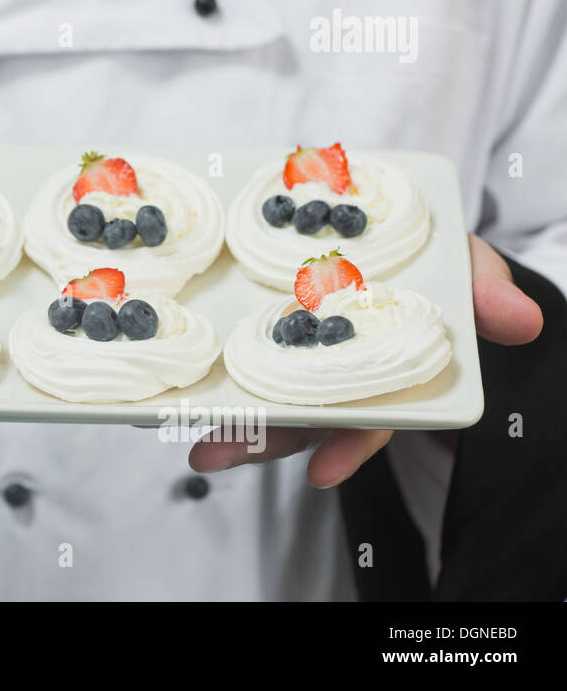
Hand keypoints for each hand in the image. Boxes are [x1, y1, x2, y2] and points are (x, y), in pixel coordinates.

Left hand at [187, 233, 543, 487]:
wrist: (395, 222)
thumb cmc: (433, 255)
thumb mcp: (463, 264)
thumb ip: (483, 289)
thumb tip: (521, 320)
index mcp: (386, 366)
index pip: (372, 415)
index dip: (348, 443)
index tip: (322, 472)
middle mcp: (339, 369)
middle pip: (300, 415)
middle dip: (258, 441)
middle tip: (211, 457)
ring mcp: (298, 350)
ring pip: (262, 393)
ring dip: (224, 416)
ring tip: (184, 434)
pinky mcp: (261, 322)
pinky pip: (234, 351)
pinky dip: (208, 367)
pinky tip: (171, 382)